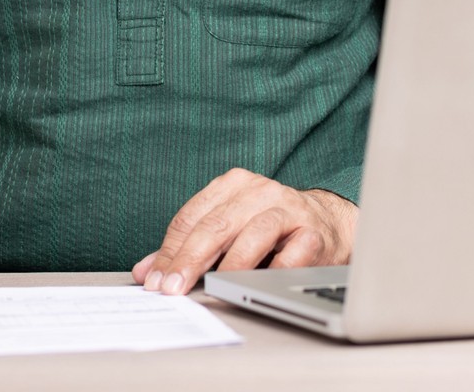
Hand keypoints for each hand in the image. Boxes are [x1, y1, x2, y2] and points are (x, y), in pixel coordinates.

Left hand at [132, 168, 357, 295]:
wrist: (328, 224)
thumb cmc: (270, 228)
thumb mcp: (226, 229)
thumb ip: (186, 247)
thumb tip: (145, 272)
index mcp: (234, 185)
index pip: (191, 217)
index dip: (169, 251)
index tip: (153, 282)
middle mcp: (261, 191)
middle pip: (217, 225)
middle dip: (190, 259)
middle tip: (172, 289)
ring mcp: (289, 209)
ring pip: (255, 234)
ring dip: (230, 265)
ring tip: (214, 287)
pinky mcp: (314, 233)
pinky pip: (292, 254)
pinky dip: (273, 270)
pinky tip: (256, 285)